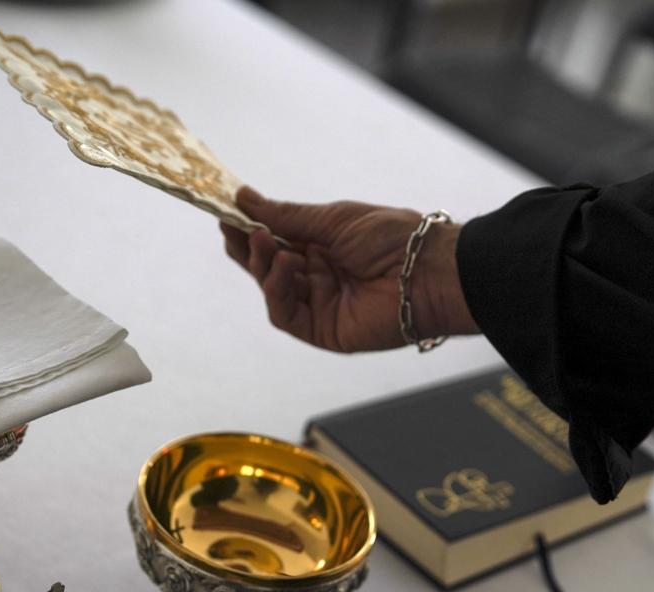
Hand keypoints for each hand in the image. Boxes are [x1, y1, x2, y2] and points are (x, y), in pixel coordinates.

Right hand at [221, 187, 476, 351]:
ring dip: (261, 264)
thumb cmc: (392, 238)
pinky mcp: (321, 330)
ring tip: (262, 240)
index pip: (276, 240)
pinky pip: (285, 313)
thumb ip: (287, 216)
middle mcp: (317, 276)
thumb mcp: (333, 218)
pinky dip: (277, 289)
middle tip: (229, 227)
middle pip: (267, 266)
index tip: (227, 210)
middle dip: (247, 247)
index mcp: (323, 247)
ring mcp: (318, 305)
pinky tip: (283, 264)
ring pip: (272, 290)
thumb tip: (244, 198)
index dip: (251, 227)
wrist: (426, 271)